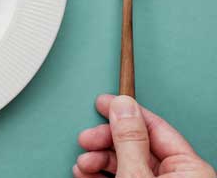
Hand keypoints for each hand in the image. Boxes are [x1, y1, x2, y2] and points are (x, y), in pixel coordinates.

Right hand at [74, 94, 214, 177]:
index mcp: (190, 168)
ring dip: (98, 159)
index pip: (154, 126)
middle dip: (105, 141)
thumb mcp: (136, 175)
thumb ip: (129, 140)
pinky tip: (86, 173)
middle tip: (86, 139)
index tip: (102, 103)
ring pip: (125, 162)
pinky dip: (100, 174)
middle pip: (136, 145)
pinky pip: (121, 177)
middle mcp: (178, 177)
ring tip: (83, 163)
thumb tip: (123, 106)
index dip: (124, 112)